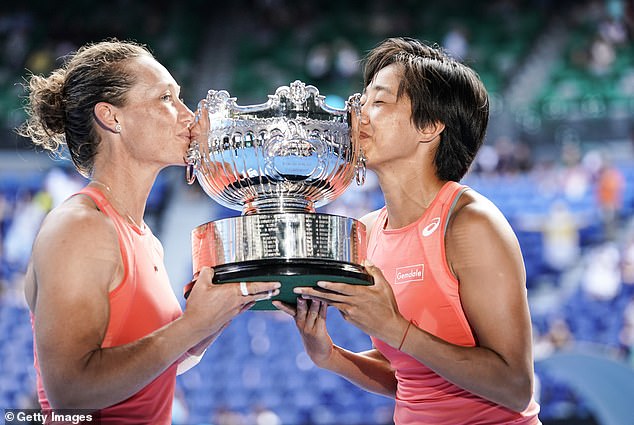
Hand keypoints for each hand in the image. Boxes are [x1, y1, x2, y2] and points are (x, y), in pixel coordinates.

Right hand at [183, 267, 280, 337]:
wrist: (195, 326)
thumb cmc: (198, 306)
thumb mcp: (200, 284)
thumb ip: (207, 273)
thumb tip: (209, 269)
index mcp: (232, 292)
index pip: (254, 287)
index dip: (267, 285)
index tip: (276, 283)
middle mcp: (237, 302)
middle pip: (256, 295)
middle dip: (268, 291)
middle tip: (277, 288)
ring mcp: (234, 310)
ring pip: (250, 301)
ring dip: (259, 297)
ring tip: (267, 294)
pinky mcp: (230, 316)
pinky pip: (243, 308)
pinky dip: (249, 303)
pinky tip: (250, 303)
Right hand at [273, 298, 333, 367]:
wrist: (320, 353)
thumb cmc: (314, 333)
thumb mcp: (305, 323)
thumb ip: (304, 310)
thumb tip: (306, 294)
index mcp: (297, 320)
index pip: (288, 311)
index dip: (282, 306)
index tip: (274, 300)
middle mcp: (301, 324)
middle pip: (300, 310)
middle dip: (300, 302)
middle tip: (299, 294)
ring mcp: (310, 329)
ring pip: (312, 312)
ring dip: (314, 303)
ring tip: (315, 294)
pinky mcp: (319, 332)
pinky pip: (321, 317)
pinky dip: (323, 308)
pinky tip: (325, 301)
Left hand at [292, 262, 407, 347]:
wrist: (390, 328)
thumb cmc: (388, 306)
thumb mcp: (384, 286)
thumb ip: (374, 272)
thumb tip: (366, 261)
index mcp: (360, 294)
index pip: (342, 288)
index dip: (329, 285)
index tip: (317, 282)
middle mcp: (352, 303)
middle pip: (329, 297)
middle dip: (312, 293)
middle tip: (297, 290)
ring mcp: (349, 312)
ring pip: (329, 303)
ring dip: (315, 299)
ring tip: (301, 295)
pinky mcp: (349, 318)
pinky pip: (336, 308)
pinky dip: (327, 304)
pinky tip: (318, 300)